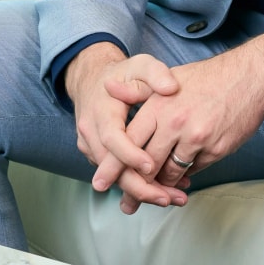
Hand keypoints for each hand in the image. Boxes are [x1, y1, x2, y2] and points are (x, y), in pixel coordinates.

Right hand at [65, 43, 185, 209]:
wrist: (94, 80)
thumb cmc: (123, 73)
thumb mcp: (140, 65)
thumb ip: (156, 73)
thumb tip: (171, 87)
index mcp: (101, 111)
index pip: (112, 138)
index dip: (130, 155)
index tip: (151, 166)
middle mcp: (91, 133)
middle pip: (111, 168)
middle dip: (138, 186)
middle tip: (168, 198)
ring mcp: (91, 147)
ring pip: (113, 177)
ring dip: (141, 190)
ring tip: (173, 198)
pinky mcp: (97, 155)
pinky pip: (116, 174)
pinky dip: (137, 184)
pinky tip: (163, 190)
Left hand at [117, 34, 263, 214]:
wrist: (251, 76)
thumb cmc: (209, 77)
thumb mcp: (169, 77)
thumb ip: (138, 90)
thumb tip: (107, 88)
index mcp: (159, 105)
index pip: (127, 143)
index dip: (113, 167)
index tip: (101, 183)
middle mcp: (175, 123)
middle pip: (146, 165)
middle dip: (134, 188)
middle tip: (126, 204)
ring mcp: (197, 138)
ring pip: (170, 173)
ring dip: (162, 186)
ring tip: (156, 196)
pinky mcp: (216, 148)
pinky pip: (194, 170)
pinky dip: (187, 175)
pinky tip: (184, 177)